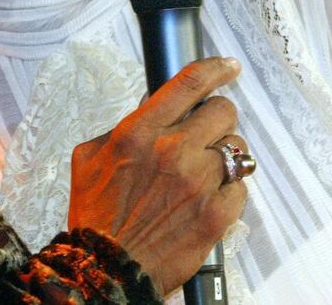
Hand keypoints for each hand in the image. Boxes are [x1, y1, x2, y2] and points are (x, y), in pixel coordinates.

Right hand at [68, 57, 247, 295]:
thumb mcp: (91, 155)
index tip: (227, 66)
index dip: (214, 68)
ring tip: (204, 170)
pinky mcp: (216, 215)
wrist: (107, 266)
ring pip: (237, 149)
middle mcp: (172, 151)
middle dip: (217, 117)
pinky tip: (208, 197)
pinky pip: (241, 188)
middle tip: (206, 130)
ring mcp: (198, 184)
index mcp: (139, 131)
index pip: (188, 83)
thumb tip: (150, 110)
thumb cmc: (96, 213)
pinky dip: (229, 190)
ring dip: (224, 155)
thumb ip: (123, 127)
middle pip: (223, 111)